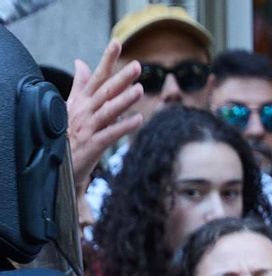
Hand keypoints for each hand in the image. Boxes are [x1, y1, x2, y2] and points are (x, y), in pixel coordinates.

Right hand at [66, 40, 143, 198]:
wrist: (60, 165)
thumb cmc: (68, 132)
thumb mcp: (72, 106)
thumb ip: (80, 85)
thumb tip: (81, 62)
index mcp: (82, 100)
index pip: (97, 76)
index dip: (107, 59)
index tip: (117, 42)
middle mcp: (85, 110)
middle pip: (104, 90)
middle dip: (120, 77)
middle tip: (137, 66)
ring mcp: (88, 127)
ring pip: (108, 110)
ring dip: (123, 100)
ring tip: (139, 90)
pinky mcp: (93, 144)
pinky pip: (110, 134)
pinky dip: (124, 126)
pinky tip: (138, 119)